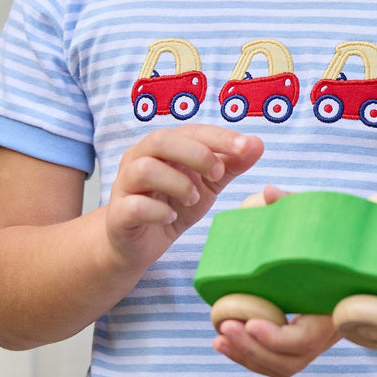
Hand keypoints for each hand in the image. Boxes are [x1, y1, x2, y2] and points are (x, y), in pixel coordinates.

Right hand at [105, 125, 262, 270]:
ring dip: (177, 183)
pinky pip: (134, 205)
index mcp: (162, 148)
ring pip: (144, 169)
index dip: (219, 137)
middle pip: (160, 140)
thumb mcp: (207, 185)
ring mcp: (125, 186)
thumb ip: (230, 165)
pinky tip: (171, 218)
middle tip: (217, 175)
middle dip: (196, 154)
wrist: (138, 245)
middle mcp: (138, 159)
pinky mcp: (118, 215)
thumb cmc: (171, 206)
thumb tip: (257, 143)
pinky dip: (158, 211)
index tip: (246, 148)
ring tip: (193, 199)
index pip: (190, 131)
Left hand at [213, 183, 340, 376]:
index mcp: (336, 313)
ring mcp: (316, 344)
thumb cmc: (352, 247)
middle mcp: (327, 335)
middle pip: (287, 361)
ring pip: (279, 367)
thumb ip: (301, 208)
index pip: (304, 339)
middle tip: (224, 327)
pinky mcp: (304, 346)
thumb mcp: (335, 226)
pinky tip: (224, 343)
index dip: (275, 337)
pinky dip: (249, 358)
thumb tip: (269, 193)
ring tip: (219, 338)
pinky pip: (276, 364)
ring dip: (246, 356)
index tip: (250, 323)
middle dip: (252, 349)